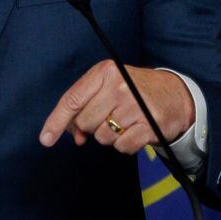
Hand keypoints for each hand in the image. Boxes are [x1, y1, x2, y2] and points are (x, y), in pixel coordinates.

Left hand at [39, 61, 193, 153]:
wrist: (175, 93)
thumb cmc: (134, 89)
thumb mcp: (108, 85)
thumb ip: (85, 105)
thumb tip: (73, 135)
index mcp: (105, 72)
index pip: (72, 100)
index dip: (56, 121)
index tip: (45, 139)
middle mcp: (119, 86)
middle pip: (85, 122)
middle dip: (91, 126)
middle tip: (107, 117)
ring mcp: (135, 106)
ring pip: (103, 137)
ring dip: (110, 135)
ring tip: (124, 121)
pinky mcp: (150, 125)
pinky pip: (122, 147)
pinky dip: (125, 144)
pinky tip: (134, 130)